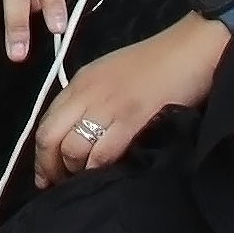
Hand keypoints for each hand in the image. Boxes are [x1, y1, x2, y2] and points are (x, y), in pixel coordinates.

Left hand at [32, 13, 227, 188]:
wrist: (192, 47)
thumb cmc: (157, 62)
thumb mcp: (111, 75)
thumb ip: (91, 98)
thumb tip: (78, 131)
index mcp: (80, 81)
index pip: (46, 121)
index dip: (41, 153)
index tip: (44, 174)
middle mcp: (87, 92)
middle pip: (50, 136)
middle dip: (49, 166)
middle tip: (57, 185)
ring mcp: (109, 105)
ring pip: (72, 147)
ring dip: (74, 171)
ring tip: (83, 181)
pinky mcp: (133, 117)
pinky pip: (104, 152)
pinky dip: (98, 169)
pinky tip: (104, 176)